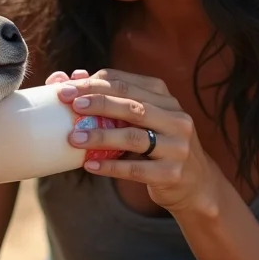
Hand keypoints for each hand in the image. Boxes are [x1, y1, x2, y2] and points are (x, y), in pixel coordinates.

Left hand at [52, 68, 223, 215]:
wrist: (194, 182)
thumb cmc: (157, 144)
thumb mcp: (140, 119)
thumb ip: (110, 99)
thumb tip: (70, 77)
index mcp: (165, 97)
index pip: (125, 83)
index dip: (93, 83)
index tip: (64, 88)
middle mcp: (175, 117)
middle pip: (131, 106)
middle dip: (97, 103)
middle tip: (69, 105)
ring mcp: (177, 146)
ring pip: (134, 137)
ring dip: (100, 136)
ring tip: (73, 138)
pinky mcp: (172, 173)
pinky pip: (136, 169)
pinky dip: (110, 166)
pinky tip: (89, 164)